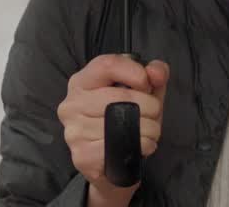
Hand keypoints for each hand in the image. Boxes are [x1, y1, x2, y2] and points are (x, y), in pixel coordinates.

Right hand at [57, 55, 170, 203]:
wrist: (111, 163)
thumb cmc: (124, 119)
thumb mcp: (142, 91)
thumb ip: (154, 74)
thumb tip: (156, 73)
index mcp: (81, 82)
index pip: (107, 65)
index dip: (135, 72)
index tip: (148, 84)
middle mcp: (72, 104)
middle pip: (122, 96)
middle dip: (150, 106)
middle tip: (153, 115)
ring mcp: (74, 131)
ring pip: (126, 123)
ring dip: (150, 128)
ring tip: (148, 131)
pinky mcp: (83, 156)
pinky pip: (125, 145)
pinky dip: (143, 145)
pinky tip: (140, 145)